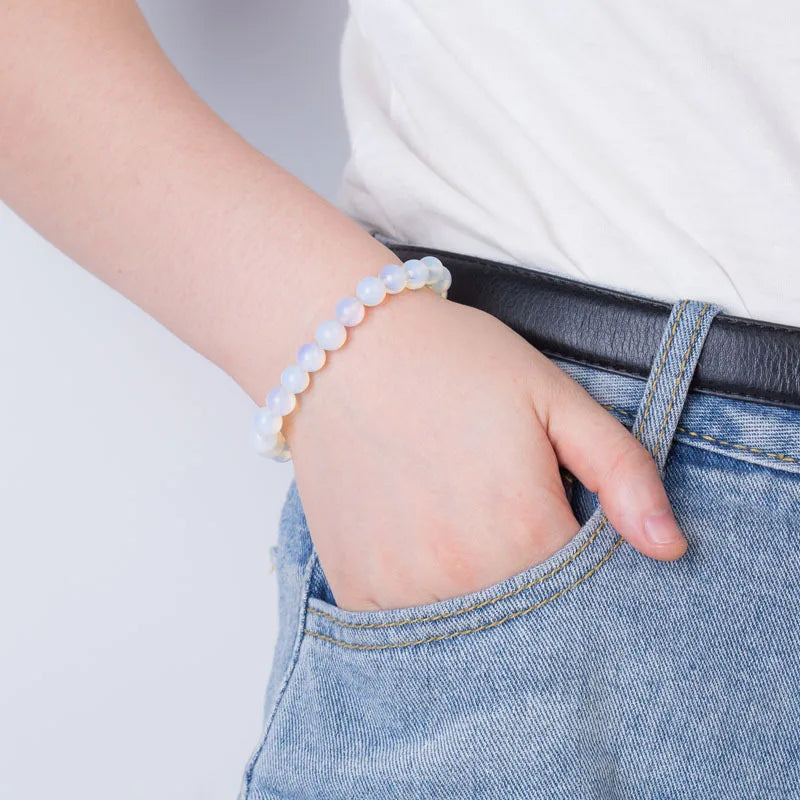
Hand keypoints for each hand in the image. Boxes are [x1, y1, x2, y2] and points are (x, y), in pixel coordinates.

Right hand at [287, 286, 685, 611]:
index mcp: (524, 528)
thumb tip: (671, 547)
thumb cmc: (453, 363)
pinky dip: (427, 599)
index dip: (586, 561)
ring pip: (473, 631)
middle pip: (533, 619)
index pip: (591, 594)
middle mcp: (464, 574)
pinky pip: (410, 628)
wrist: (345, 349)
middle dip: (535, 581)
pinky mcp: (357, 589)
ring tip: (460, 523)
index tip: (561, 521)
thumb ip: (622, 471)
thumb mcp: (554, 397)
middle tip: (502, 515)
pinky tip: (420, 543)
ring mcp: (403, 588)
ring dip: (480, 594)